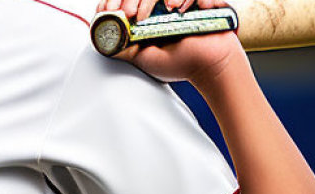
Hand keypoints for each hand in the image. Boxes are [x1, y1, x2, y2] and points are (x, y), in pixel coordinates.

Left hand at [97, 0, 245, 88]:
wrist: (211, 65)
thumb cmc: (180, 64)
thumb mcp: (144, 59)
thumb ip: (125, 48)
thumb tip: (103, 41)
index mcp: (146, 19)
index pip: (126, 1)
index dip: (114, 2)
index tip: (107, 9)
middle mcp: (160, 7)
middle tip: (128, 12)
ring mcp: (176, 1)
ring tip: (151, 13)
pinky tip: (178, 8)